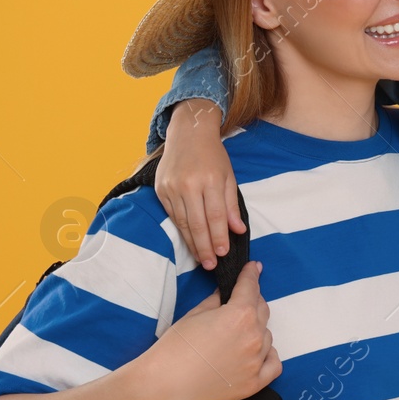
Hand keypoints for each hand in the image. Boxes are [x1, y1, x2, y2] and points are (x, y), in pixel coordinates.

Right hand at [142, 262, 279, 399]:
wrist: (163, 385)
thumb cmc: (175, 348)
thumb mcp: (195, 314)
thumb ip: (217, 300)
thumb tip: (227, 292)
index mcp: (240, 315)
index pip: (251, 287)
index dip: (251, 274)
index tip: (254, 267)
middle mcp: (254, 336)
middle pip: (262, 310)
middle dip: (252, 301)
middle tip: (240, 301)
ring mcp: (256, 360)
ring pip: (267, 336)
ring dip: (256, 330)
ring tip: (237, 334)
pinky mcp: (254, 382)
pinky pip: (274, 364)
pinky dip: (268, 356)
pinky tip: (258, 353)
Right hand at [157, 101, 240, 267]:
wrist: (188, 133)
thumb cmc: (213, 155)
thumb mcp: (228, 176)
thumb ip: (231, 205)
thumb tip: (238, 230)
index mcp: (209, 180)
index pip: (215, 216)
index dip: (219, 237)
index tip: (223, 254)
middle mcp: (188, 185)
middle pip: (197, 224)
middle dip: (205, 247)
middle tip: (210, 265)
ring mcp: (171, 188)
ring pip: (182, 223)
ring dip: (192, 243)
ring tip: (201, 258)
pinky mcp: (160, 190)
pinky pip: (172, 216)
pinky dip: (181, 230)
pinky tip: (188, 241)